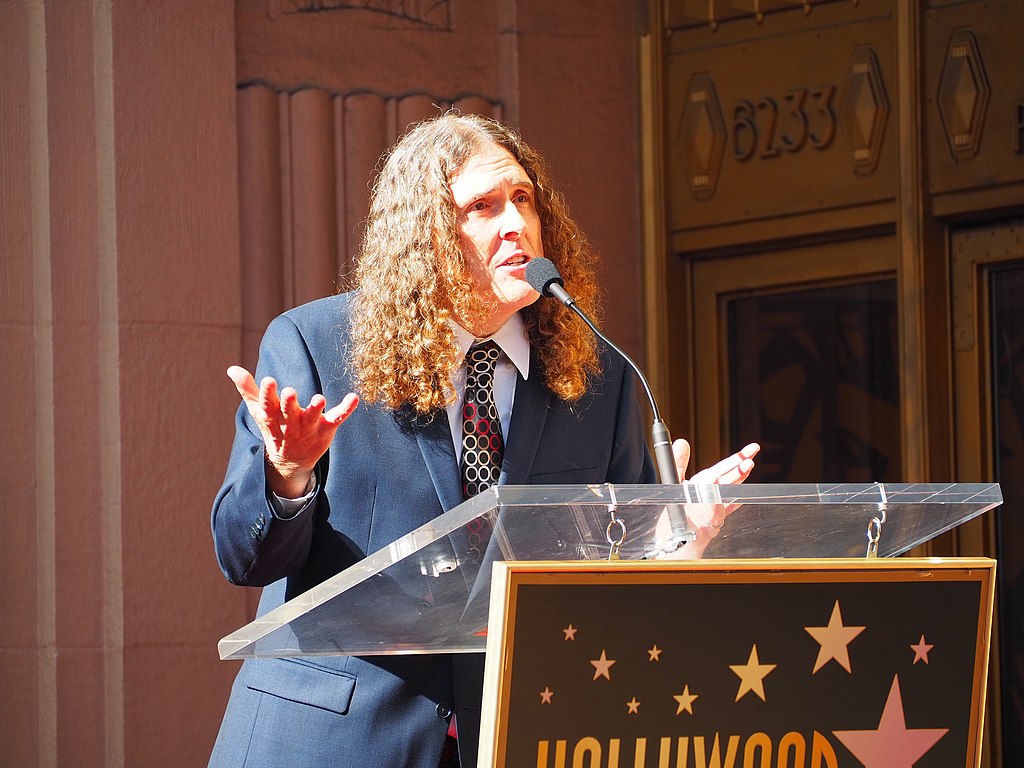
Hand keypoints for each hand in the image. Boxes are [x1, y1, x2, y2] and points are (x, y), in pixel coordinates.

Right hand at [227, 366, 358, 497]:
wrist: (291, 460)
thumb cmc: (274, 427)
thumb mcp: (259, 410)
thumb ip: (248, 389)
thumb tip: (231, 369)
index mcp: (273, 416)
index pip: (267, 404)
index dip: (267, 393)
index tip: (268, 380)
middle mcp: (290, 422)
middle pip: (288, 411)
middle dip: (288, 402)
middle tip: (289, 391)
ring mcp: (309, 426)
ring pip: (312, 417)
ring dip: (315, 408)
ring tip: (319, 398)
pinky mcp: (326, 428)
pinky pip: (337, 418)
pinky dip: (346, 409)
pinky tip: (354, 398)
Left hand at [657, 440, 759, 559]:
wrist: (677, 540)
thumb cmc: (679, 513)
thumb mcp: (675, 483)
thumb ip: (679, 462)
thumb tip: (682, 441)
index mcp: (706, 485)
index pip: (723, 469)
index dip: (737, 458)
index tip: (752, 449)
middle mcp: (712, 498)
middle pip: (727, 480)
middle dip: (739, 467)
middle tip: (752, 455)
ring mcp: (712, 512)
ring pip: (724, 495)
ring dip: (733, 483)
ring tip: (745, 467)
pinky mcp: (707, 526)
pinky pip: (712, 516)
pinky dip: (715, 506)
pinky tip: (717, 496)